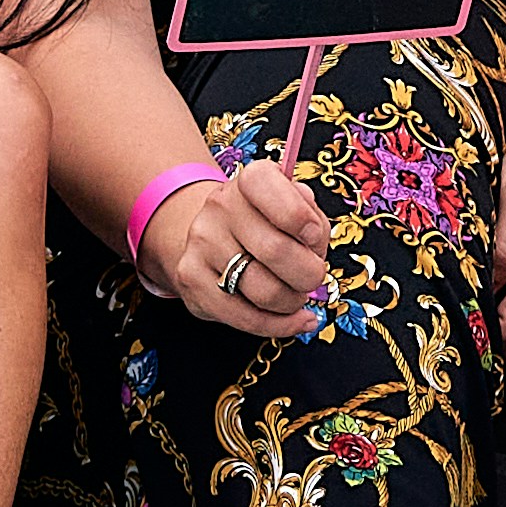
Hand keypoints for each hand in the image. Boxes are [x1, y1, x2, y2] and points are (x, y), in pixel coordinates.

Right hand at [141, 156, 338, 335]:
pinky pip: (245, 317)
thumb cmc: (268, 224)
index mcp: (250, 181)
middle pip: (275, 251)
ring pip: (264, 291)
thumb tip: (313, 244)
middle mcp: (221, 207)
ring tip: (296, 296)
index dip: (302, 217)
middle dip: (308, 274)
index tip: (314, 237)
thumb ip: (312, 219)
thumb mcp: (296, 208)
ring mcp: (202, 244)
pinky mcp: (191, 280)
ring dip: (293, 302)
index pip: (270, 188)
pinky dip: (280, 325)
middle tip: (313, 278)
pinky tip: (296, 321)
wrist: (215, 236)